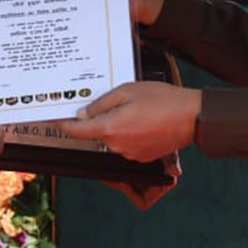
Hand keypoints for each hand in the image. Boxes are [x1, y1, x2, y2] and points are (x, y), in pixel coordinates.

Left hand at [57, 81, 200, 162]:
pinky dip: (130, 132)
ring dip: (117, 125)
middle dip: (100, 118)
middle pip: (97, 132)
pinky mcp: (142, 156)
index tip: (55, 119)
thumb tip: (83, 114)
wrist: (192, 117)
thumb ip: (101, 104)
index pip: (77, 130)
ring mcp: (130, 153)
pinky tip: (145, 119)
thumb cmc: (163, 100)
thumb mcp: (127, 91)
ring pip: (113, 137)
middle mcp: (117, 145)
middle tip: (118, 101)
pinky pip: (127, 143)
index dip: (63, 124)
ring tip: (138, 109)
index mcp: (110, 128)